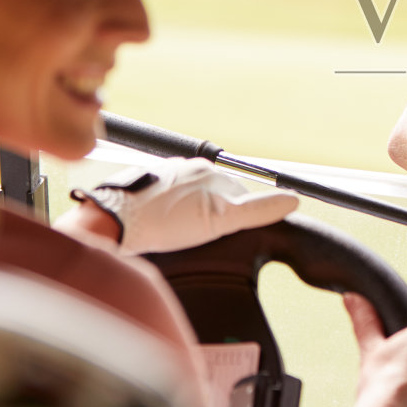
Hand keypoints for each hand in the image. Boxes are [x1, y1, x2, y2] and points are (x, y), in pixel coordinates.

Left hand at [71, 157, 297, 254]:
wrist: (113, 222)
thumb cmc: (165, 222)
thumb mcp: (220, 220)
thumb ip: (257, 210)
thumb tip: (293, 200)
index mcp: (207, 170)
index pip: (238, 193)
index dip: (237, 216)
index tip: (226, 233)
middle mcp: (185, 167)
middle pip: (213, 194)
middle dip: (213, 215)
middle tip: (202, 238)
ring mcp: (162, 176)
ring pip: (189, 199)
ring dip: (190, 216)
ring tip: (180, 236)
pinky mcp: (142, 188)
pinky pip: (165, 203)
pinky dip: (167, 217)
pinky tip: (161, 231)